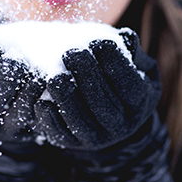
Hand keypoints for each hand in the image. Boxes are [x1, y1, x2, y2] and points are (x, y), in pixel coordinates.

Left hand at [34, 29, 160, 150]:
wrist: (112, 119)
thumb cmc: (125, 82)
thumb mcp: (139, 68)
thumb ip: (133, 53)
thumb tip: (125, 37)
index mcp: (139, 104)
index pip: (129, 84)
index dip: (114, 63)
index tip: (98, 42)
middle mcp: (120, 126)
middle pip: (102, 103)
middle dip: (86, 76)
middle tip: (73, 53)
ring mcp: (95, 138)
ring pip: (79, 121)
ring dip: (65, 97)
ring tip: (56, 75)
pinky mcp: (72, 143)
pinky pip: (60, 134)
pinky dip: (50, 118)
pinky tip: (42, 100)